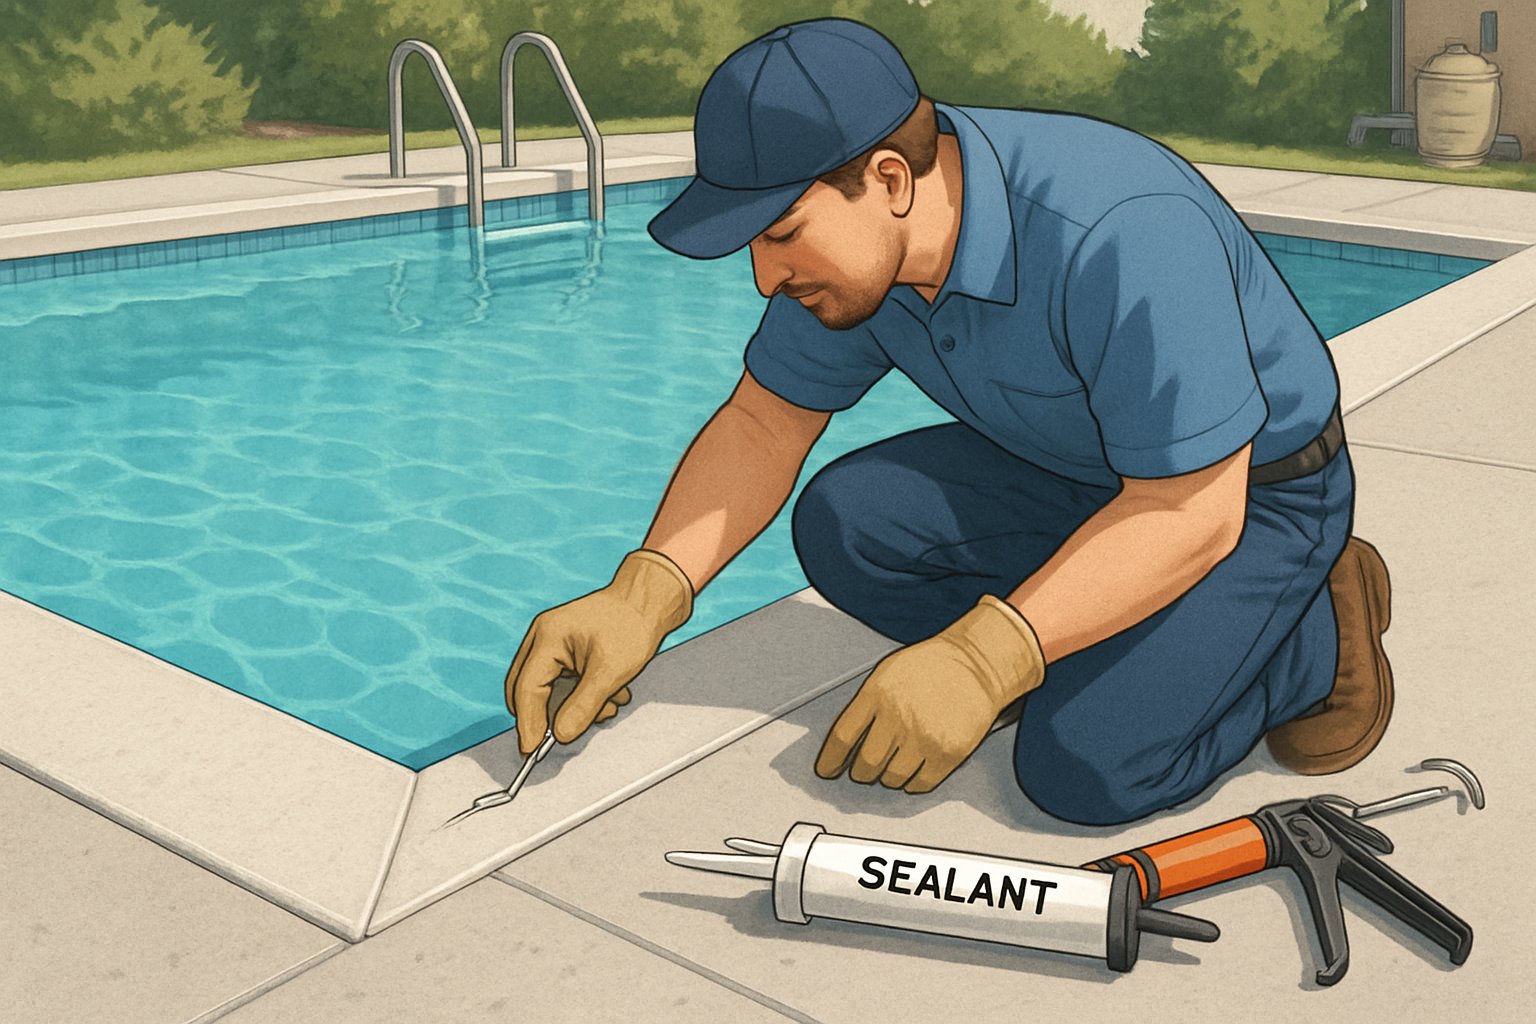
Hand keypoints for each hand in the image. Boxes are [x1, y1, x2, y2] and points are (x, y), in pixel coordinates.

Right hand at [504, 550, 691, 754]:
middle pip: (530, 689)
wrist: (651, 599)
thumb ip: (583, 706)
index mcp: (548, 637)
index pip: (526, 688)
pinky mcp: (569, 649)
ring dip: (577, 705)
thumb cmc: (633, 625)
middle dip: (551, 714)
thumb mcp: (611, 672)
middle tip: (567, 734)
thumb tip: (560, 735)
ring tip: (610, 704)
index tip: (531, 750)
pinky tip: (612, 693)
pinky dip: (585, 694)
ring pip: (551, 689)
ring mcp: (555, 642)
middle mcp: (544, 638)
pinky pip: (565, 681)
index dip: (528, 722)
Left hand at [815, 595, 1045, 792]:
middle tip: (865, 769)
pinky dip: (912, 783)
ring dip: (887, 777)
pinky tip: (913, 771)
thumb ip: (865, 704)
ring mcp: (924, 737)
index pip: (842, 738)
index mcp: (877, 694)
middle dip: (861, 772)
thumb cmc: (932, 666)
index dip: (830, 760)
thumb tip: (845, 742)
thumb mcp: (887, 673)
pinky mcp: (948, 753)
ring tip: (894, 765)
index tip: (827, 771)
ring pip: (891, 778)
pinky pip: (920, 784)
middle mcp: (898, 717)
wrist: (978, 663)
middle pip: (865, 764)